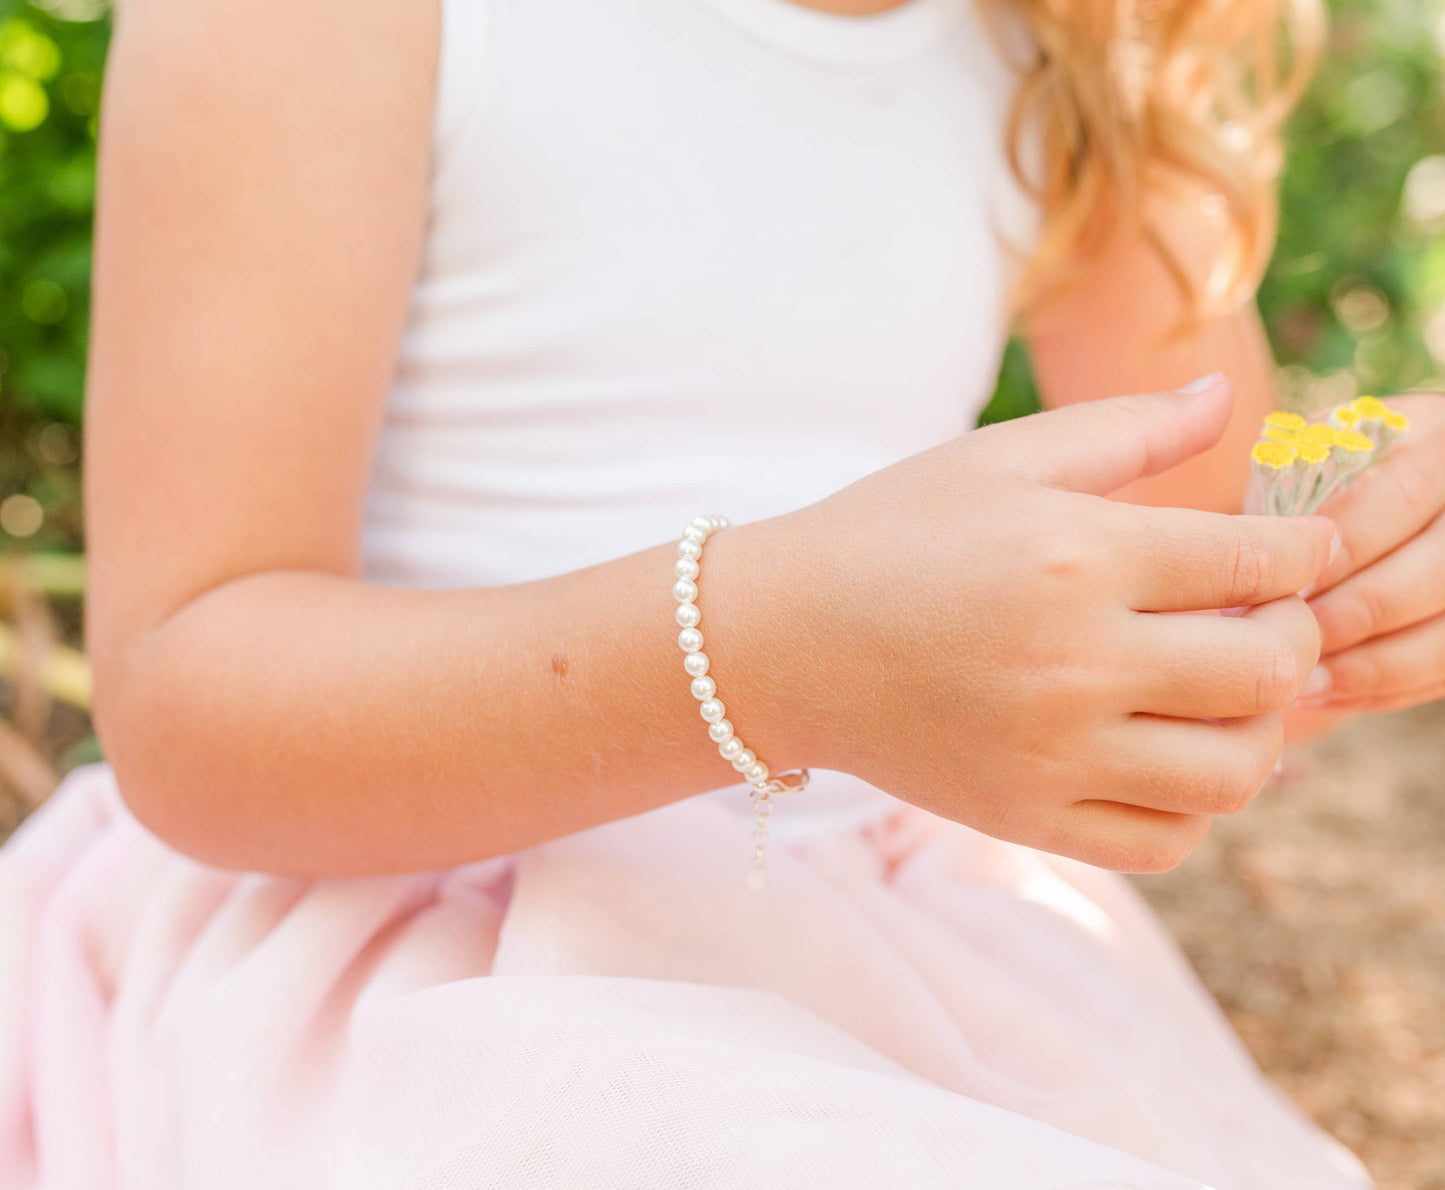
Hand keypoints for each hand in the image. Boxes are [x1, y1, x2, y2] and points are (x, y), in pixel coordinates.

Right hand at [770, 376, 1333, 872]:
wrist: (779, 642)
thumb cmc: (890, 534)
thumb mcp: (1001, 460)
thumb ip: (1127, 429)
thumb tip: (1226, 392)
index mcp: (1075, 558)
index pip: (1256, 562)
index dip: (1307, 552)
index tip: (1301, 549)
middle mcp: (1074, 663)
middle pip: (1266, 672)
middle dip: (1294, 636)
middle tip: (1266, 616)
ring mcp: (1050, 752)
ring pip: (1233, 773)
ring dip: (1259, 730)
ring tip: (1224, 692)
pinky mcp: (1024, 815)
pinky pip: (1163, 840)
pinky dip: (1194, 804)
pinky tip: (1167, 751)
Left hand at [1299, 394, 1444, 713]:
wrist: (1368, 511)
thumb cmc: (1312, 483)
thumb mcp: (1301, 460)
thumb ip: (1285, 490)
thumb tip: (1251, 561)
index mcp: (1432, 441)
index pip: (1398, 494)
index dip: (1341, 546)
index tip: (1284, 581)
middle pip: (1433, 571)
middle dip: (1355, 612)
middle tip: (1288, 639)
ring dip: (1371, 665)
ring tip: (1300, 684)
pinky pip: (1444, 670)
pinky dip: (1384, 688)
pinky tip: (1326, 695)